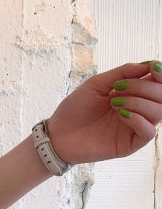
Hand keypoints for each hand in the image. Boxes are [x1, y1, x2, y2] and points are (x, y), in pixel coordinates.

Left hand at [45, 60, 161, 165]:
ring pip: (159, 112)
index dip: (160, 74)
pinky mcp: (129, 144)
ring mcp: (134, 127)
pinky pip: (149, 132)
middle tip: (120, 88)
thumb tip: (149, 64)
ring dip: (140, 102)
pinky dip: (139, 120)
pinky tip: (121, 114)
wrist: (57, 134)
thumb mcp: (97, 84)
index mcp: (134, 94)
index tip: (152, 67)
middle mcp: (138, 110)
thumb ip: (123, 72)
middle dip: (145, 87)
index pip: (159, 83)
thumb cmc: (74, 109)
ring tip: (115, 103)